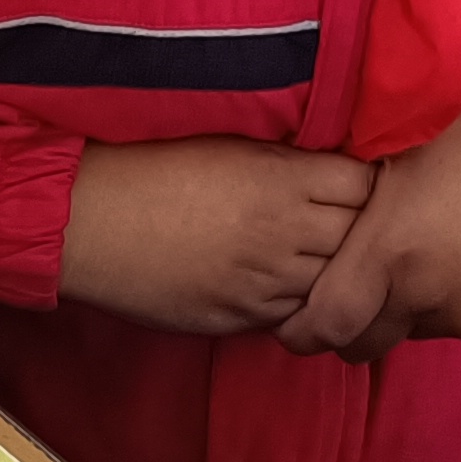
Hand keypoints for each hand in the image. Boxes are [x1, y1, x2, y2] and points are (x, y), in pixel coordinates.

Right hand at [59, 137, 377, 332]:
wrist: (88, 219)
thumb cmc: (150, 166)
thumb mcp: (229, 144)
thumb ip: (288, 159)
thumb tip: (335, 167)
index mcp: (283, 178)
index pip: (369, 186)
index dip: (372, 185)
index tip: (365, 184)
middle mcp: (284, 232)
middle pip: (364, 238)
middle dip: (366, 230)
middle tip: (359, 224)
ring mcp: (264, 282)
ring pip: (336, 285)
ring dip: (337, 272)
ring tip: (324, 257)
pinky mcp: (239, 317)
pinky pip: (295, 317)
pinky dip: (301, 303)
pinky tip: (284, 285)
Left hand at [277, 103, 460, 359]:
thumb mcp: (400, 150)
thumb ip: (350, 199)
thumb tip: (300, 219)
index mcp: (390, 252)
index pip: (325, 326)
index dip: (302, 330)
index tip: (293, 322)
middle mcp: (424, 296)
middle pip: (365, 342)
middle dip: (353, 324)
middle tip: (357, 289)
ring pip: (414, 331)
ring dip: (410, 308)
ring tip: (430, 255)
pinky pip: (460, 325)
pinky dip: (454, 304)